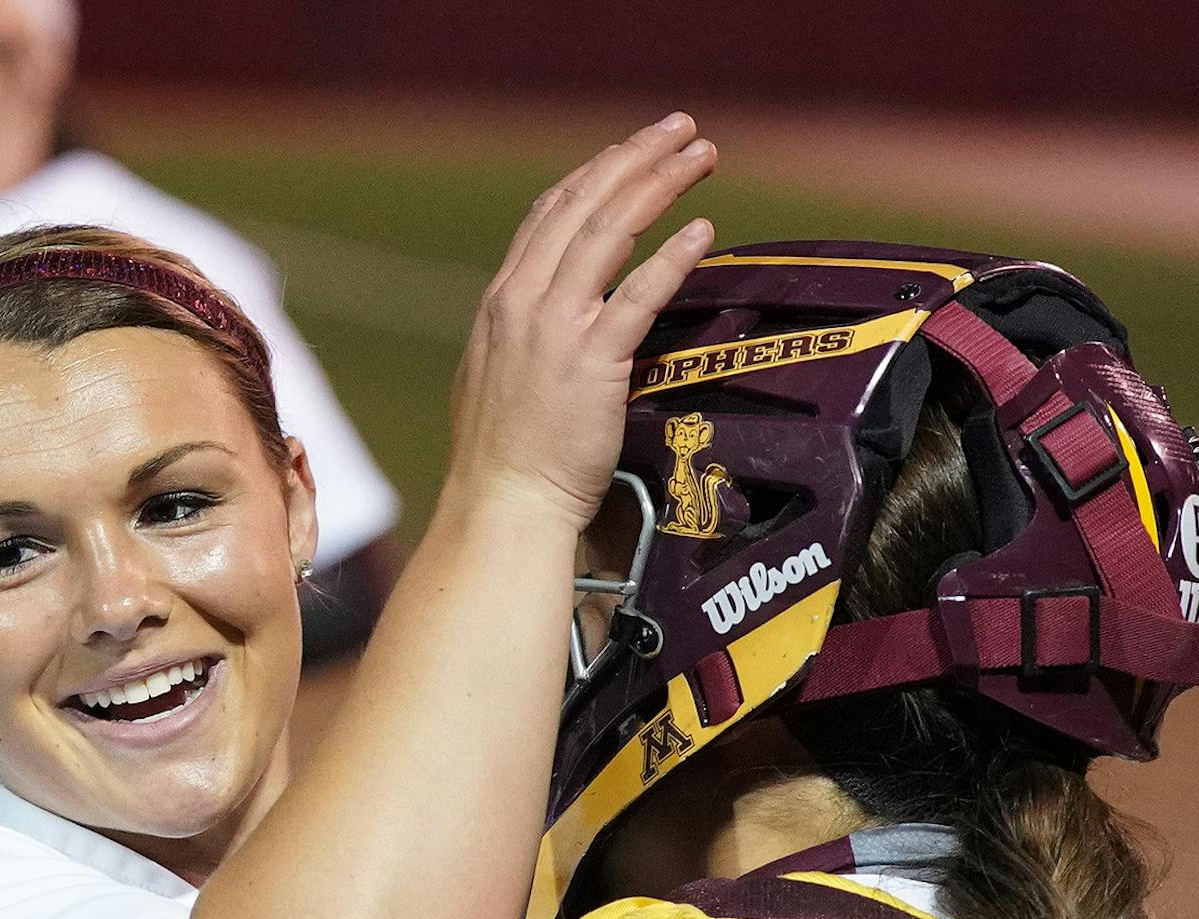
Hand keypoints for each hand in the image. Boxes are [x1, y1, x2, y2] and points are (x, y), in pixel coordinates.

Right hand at [444, 115, 716, 531]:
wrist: (502, 507)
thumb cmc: (502, 462)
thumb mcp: (496, 380)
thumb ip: (522, 340)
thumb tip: (547, 326)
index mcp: (501, 304)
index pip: (549, 215)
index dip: (594, 175)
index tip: (631, 152)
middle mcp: (523, 303)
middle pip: (583, 206)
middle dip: (635, 158)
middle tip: (681, 130)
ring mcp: (554, 331)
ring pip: (610, 232)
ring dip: (659, 184)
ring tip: (701, 156)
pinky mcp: (591, 364)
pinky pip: (638, 295)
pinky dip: (671, 256)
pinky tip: (702, 229)